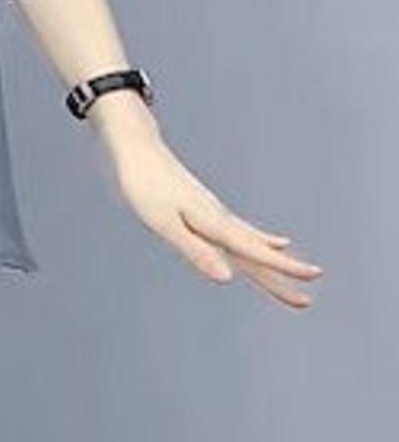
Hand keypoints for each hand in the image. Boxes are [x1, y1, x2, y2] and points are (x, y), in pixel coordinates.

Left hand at [103, 128, 323, 308]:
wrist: (138, 148)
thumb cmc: (144, 186)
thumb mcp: (165, 224)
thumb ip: (196, 251)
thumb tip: (229, 278)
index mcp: (212, 223)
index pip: (253, 251)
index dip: (282, 267)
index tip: (312, 277)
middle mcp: (219, 217)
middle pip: (256, 252)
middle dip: (283, 274)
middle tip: (307, 301)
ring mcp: (215, 210)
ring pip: (252, 241)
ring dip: (275, 259)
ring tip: (301, 270)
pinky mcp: (207, 206)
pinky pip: (241, 229)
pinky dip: (261, 239)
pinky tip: (274, 241)